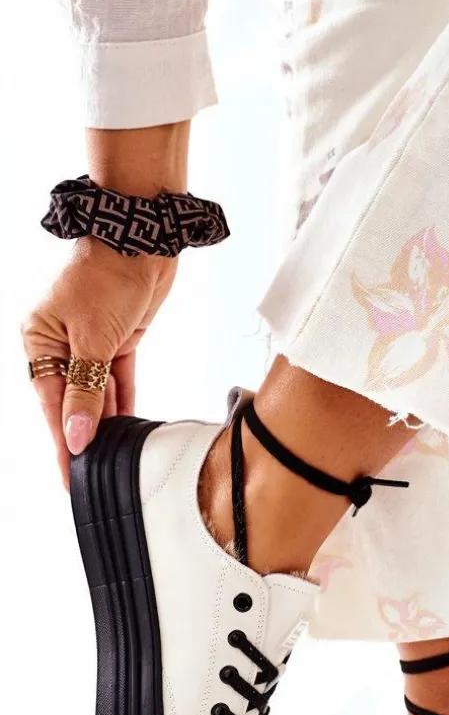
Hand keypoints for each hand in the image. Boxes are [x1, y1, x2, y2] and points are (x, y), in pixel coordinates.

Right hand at [21, 236, 176, 486]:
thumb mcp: (93, 340)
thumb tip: (75, 437)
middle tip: (90, 476)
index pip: (50, 403)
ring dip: (105, 422)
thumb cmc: (107, 276)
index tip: (68, 474)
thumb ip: (85, 392)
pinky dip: (123, 401)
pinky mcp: (118, 340)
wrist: (143, 238)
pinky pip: (117, 380)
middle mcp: (59, 342)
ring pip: (96, 393)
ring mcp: (89, 341)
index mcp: (38, 338)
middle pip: (71, 401)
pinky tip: (126, 429)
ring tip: (111, 458)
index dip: (61, 440)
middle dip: (83, 436)